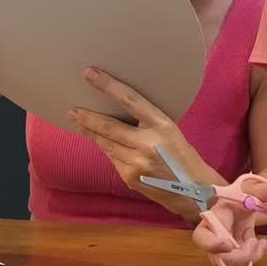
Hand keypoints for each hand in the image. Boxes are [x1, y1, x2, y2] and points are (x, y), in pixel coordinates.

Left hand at [69, 67, 216, 221]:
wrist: (194, 190)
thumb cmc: (183, 156)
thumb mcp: (171, 132)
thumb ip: (148, 122)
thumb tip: (120, 110)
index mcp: (162, 126)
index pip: (130, 100)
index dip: (108, 86)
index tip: (91, 74)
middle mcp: (146, 144)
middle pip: (108, 126)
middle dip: (87, 116)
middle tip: (72, 108)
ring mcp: (135, 162)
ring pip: (105, 142)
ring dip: (89, 131)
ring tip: (77, 121)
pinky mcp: (128, 176)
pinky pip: (111, 157)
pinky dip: (103, 147)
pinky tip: (97, 140)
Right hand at [192, 176, 266, 265]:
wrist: (247, 200)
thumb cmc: (245, 193)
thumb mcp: (257, 189)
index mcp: (214, 218)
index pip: (202, 237)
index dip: (212, 245)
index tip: (229, 245)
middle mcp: (214, 235)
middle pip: (218, 258)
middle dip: (240, 255)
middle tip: (254, 242)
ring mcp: (222, 245)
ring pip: (230, 263)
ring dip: (248, 255)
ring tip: (258, 240)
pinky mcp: (233, 252)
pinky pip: (241, 262)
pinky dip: (253, 256)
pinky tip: (261, 244)